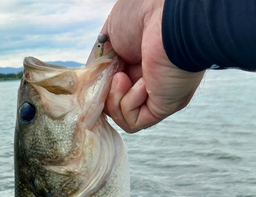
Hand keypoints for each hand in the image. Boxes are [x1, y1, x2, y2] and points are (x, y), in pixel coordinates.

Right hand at [99, 0, 204, 132]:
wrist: (165, 15)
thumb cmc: (142, 14)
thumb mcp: (109, 36)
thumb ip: (99, 62)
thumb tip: (90, 84)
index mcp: (138, 64)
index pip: (112, 89)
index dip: (100, 88)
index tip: (95, 78)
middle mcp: (149, 82)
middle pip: (114, 106)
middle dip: (105, 93)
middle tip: (110, 75)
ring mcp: (156, 97)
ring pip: (122, 118)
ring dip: (114, 99)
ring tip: (122, 77)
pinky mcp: (162, 108)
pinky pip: (133, 122)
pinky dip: (128, 105)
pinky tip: (140, 84)